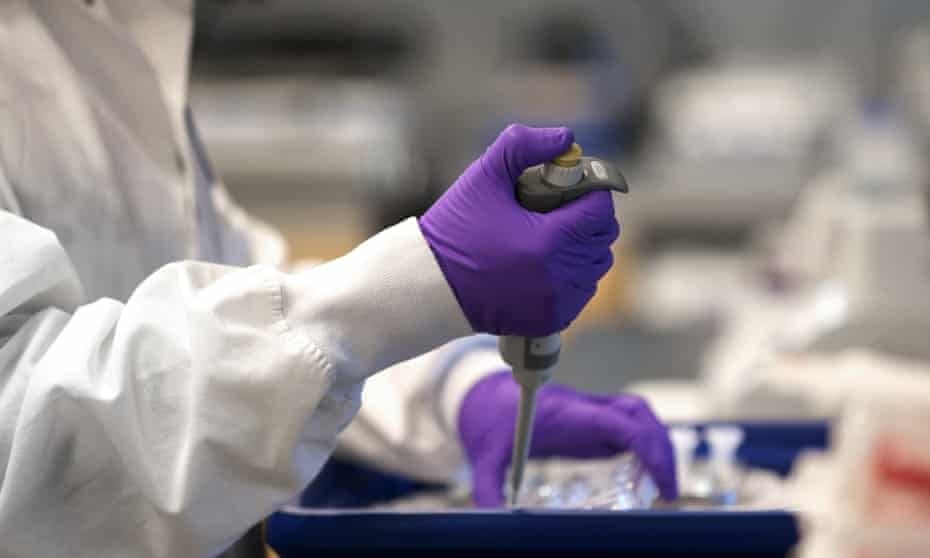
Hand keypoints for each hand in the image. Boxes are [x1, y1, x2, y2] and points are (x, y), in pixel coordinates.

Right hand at [419, 124, 618, 337]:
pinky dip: (573, 276)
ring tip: (553, 235)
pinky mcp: (550, 320)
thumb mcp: (483, 176)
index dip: (590, 192)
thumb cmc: (455, 229)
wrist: (430, 286)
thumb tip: (565, 138)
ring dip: (583, 247)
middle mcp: (558, 276)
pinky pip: (581, 292)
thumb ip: (523, 146)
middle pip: (602, 238)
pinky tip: (548, 263)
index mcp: (548, 240)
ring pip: (595, 266)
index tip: (572, 187)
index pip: (599, 210)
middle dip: (588, 218)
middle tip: (562, 208)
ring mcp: (556, 302)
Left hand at [458, 371, 676, 506]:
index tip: (660, 482)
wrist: (483, 395)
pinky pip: (628, 426)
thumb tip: (493, 517)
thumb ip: (488, 487)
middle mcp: (584, 409)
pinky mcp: (591, 421)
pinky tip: (643, 477)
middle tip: (668, 492)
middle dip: (662, 449)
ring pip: (639, 416)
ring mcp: (590, 413)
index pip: (619, 421)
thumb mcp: (484, 457)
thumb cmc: (488, 422)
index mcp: (566, 415)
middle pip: (639, 414)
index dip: (648, 448)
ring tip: (663, 487)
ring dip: (658, 446)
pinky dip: (645, 447)